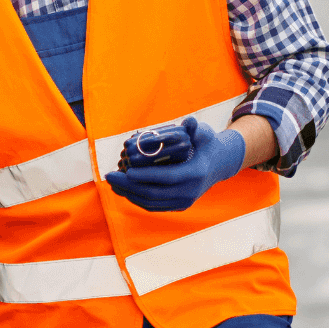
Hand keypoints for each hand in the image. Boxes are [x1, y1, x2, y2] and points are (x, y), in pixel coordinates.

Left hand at [104, 116, 245, 211]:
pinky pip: (154, 206)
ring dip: (129, 194)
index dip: (146, 176)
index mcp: (195, 173)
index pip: (168, 177)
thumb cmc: (207, 144)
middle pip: (154, 193)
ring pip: (152, 203)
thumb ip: (195, 128)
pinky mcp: (179, 205)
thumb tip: (189, 121)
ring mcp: (184, 201)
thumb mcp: (205, 133)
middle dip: (129, 186)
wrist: (219, 164)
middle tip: (109, 175)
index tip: (127, 171)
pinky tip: (123, 190)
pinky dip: (137, 199)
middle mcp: (190, 191)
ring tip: (112, 183)